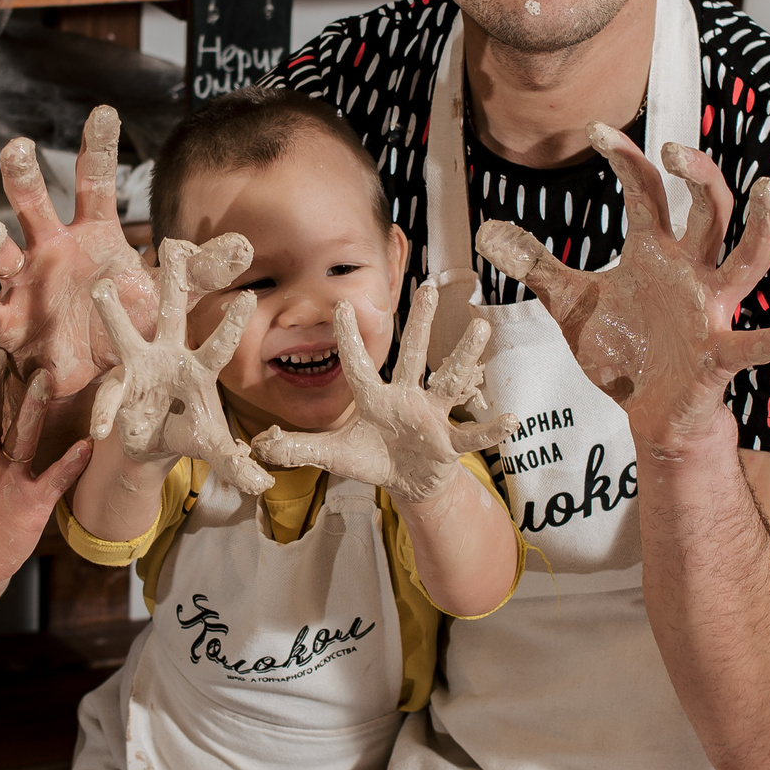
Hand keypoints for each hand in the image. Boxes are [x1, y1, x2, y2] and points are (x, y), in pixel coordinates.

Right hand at [0, 107, 246, 400]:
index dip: (98, 147)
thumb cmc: (124, 320)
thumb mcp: (166, 296)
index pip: (93, 181)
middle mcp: (51, 248)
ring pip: (1, 253)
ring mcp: (25, 283)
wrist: (95, 374)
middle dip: (23, 176)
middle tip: (18, 147)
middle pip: (33, 203)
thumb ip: (198, 271)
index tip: (104, 112)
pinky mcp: (9, 324)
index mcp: (91, 233)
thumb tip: (244, 247)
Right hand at [86, 238, 271, 496]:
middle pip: (172, 314)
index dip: (232, 324)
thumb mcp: (214, 449)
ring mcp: (139, 367)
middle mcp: (169, 356)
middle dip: (173, 282)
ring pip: (125, 333)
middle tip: (171, 244)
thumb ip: (237, 465)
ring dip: (114, 312)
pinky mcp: (116, 387)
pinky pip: (108, 396)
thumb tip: (265, 487)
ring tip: (101, 288)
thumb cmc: (188, 433)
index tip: (249, 296)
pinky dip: (105, 413)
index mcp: (200, 367)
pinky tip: (102, 429)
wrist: (152, 445)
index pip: (219, 344)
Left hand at [253, 282, 516, 502]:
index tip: (342, 305)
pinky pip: (471, 434)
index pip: (359, 365)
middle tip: (427, 286)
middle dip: (420, 323)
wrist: (406, 484)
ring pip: (449, 381)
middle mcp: (405, 398)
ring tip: (481, 328)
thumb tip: (260, 443)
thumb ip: (298, 448)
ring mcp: (431, 417)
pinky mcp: (449, 442)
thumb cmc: (371, 460)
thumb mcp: (332, 455)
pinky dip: (490, 429)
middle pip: (413, 355)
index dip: (349, 338)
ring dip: (465, 356)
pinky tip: (510, 418)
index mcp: (374, 399)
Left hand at [476, 126, 769, 451]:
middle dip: (697, 175)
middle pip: (707, 210)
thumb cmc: (621, 351)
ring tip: (767, 189)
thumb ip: (538, 268)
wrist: (648, 412)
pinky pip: (753, 345)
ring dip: (759, 226)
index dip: (625, 158)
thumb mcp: (572, 305)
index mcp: (656, 253)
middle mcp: (690, 271)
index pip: (646, 191)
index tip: (594, 130)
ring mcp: (709, 310)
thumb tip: (488, 233)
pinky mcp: (718, 355)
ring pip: (746, 259)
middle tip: (673, 147)